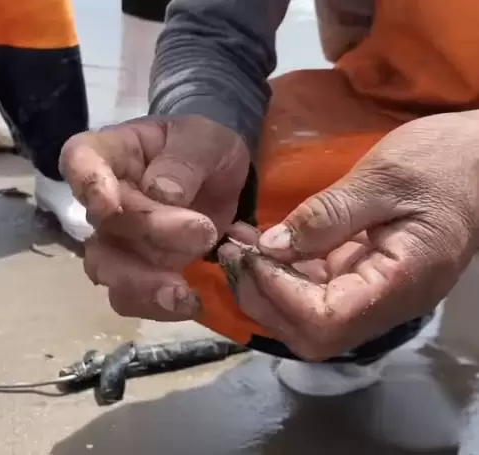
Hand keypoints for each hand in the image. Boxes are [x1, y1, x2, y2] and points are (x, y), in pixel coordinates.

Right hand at [60, 115, 250, 320]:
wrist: (224, 180)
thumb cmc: (203, 148)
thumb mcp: (205, 140)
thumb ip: (185, 161)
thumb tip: (163, 193)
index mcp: (111, 154)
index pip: (79, 161)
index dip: (87, 185)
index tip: (108, 205)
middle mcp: (104, 200)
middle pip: (103, 225)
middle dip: (151, 233)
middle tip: (202, 231)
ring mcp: (118, 240)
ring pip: (107, 269)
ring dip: (143, 283)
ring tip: (184, 292)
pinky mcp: (139, 271)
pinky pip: (131, 297)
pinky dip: (158, 306)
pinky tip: (191, 302)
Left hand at [219, 112, 478, 360]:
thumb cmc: (445, 161)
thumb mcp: (384, 177)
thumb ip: (328, 216)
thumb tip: (271, 249)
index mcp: (402, 282)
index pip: (326, 320)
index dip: (278, 294)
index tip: (249, 252)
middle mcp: (387, 302)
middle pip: (311, 332)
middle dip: (262, 297)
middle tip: (233, 251)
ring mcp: (375, 293)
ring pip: (307, 316)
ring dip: (265, 285)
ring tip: (239, 242)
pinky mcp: (364, 277)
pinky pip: (316, 290)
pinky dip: (282, 272)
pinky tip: (261, 242)